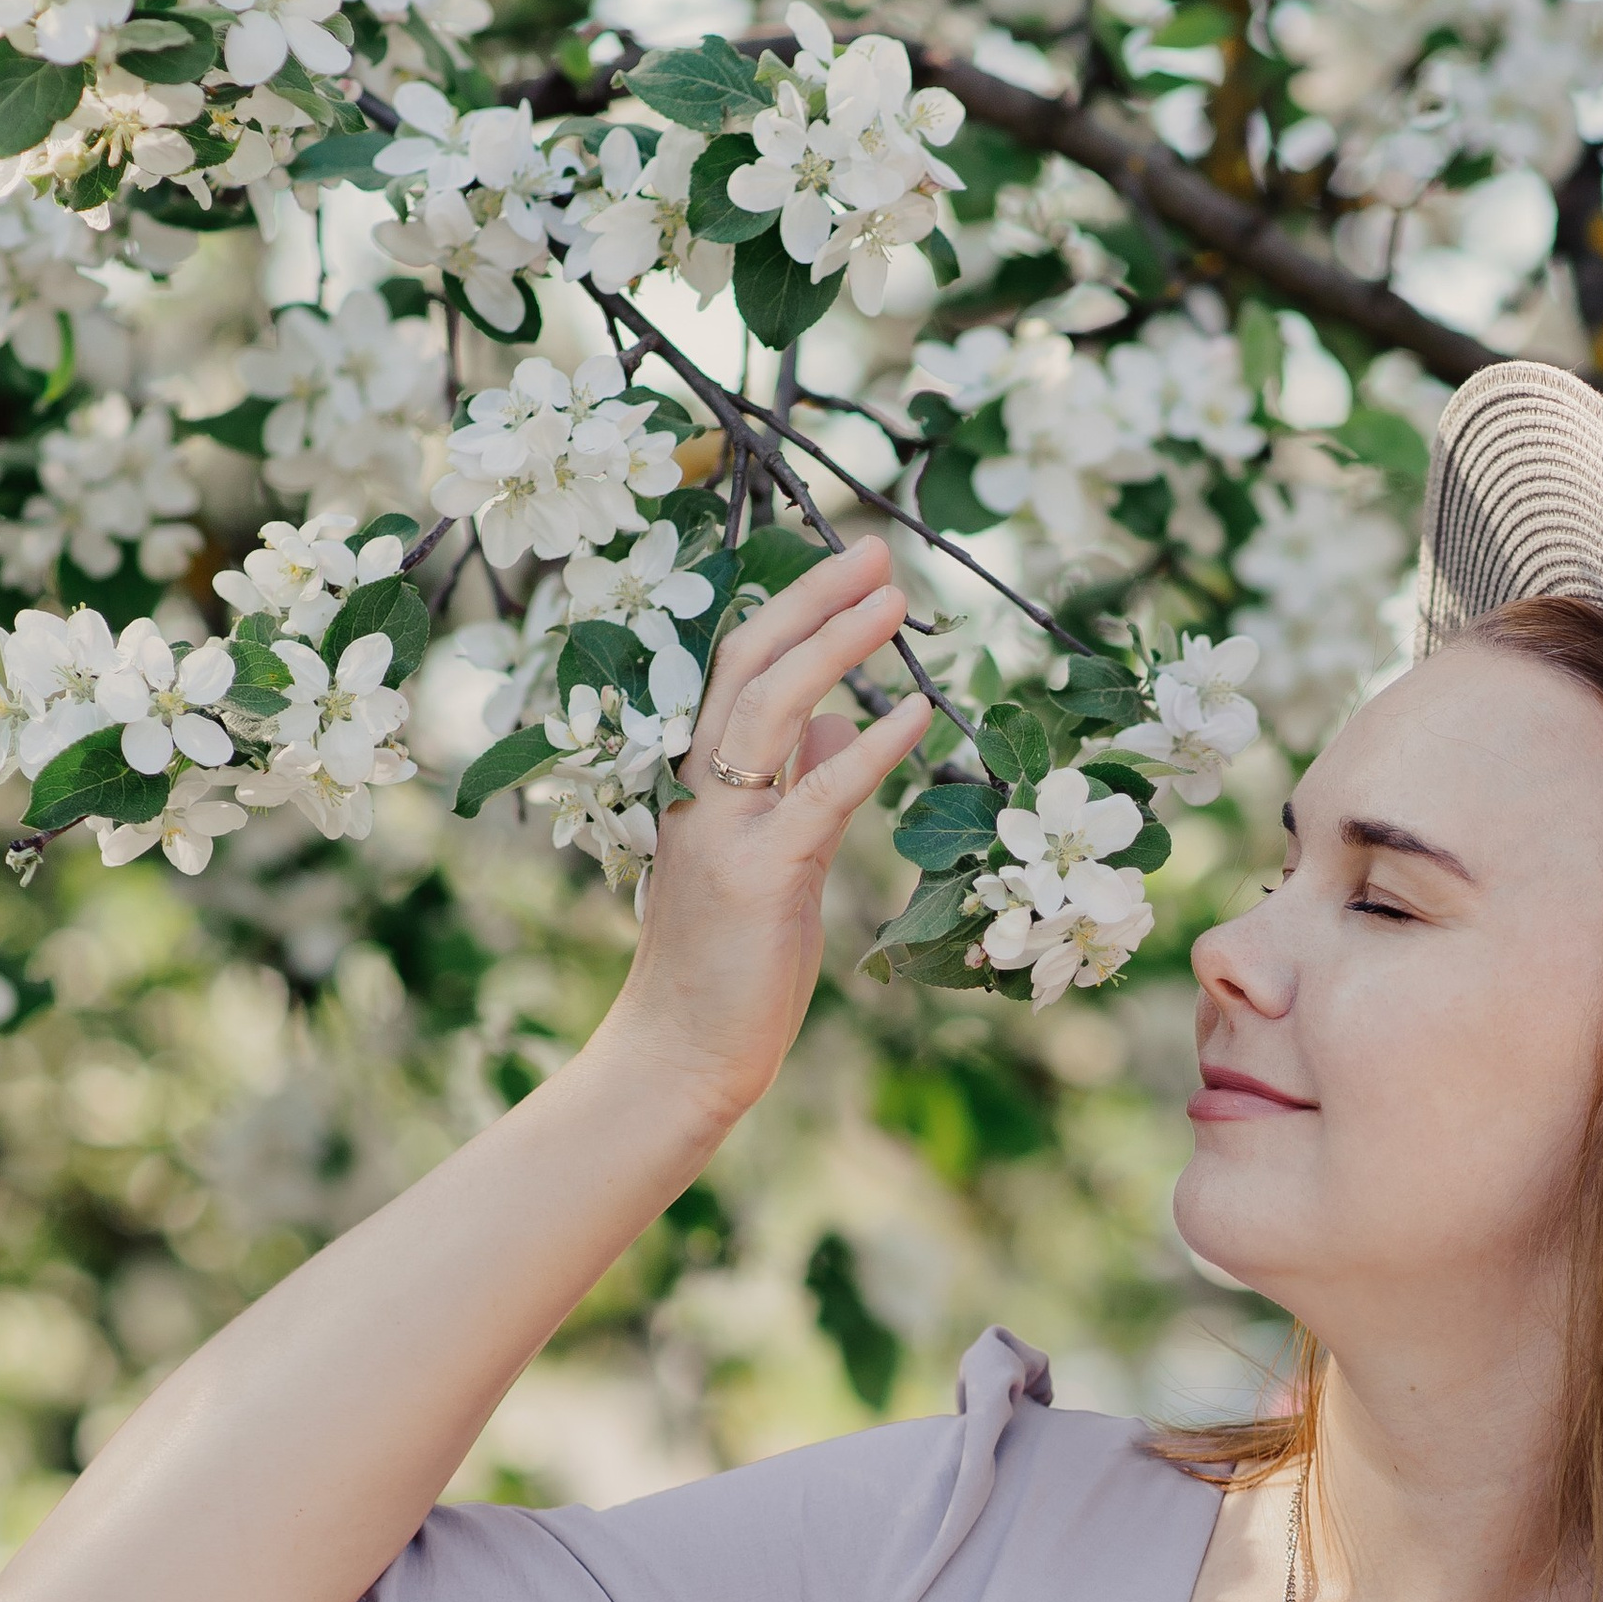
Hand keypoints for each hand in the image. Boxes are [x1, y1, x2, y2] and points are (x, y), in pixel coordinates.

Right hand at [600, 535, 932, 1128]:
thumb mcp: (772, 860)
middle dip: (813, 599)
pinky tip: (919, 712)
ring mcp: (726, 829)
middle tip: (875, 549)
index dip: (792, 609)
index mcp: (698, 780)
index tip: (850, 565)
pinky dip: (871, 748)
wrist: (684, 1052)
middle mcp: (701, 791)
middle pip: (750, 664)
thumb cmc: (728, 965)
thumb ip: (800, 791)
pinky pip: (821, 795)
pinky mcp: (761, 876)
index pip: (739, 669)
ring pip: (773, 709)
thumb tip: (837, 725)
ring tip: (895, 601)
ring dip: (837, 646)